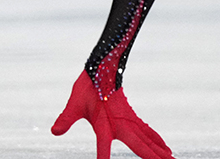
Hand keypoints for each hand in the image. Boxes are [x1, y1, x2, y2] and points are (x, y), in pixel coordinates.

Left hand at [51, 71, 173, 158]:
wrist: (102, 69)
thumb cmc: (87, 88)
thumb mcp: (74, 104)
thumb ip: (66, 119)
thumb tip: (54, 132)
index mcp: (104, 123)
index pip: (102, 145)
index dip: (102, 156)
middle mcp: (120, 124)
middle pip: (139, 145)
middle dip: (152, 157)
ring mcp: (129, 121)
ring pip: (147, 140)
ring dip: (159, 151)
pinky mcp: (132, 118)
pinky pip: (148, 132)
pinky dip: (157, 140)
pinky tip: (165, 147)